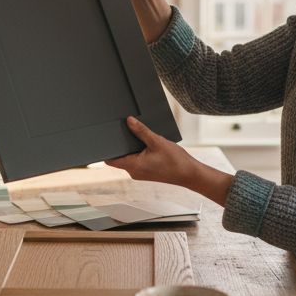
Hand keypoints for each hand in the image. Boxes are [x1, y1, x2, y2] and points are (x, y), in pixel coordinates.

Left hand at [106, 117, 232, 204]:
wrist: (190, 174)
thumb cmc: (175, 161)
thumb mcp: (157, 141)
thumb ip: (141, 131)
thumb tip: (129, 121)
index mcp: (133, 166)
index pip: (111, 159)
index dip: (106, 149)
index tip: (105, 139)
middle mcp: (134, 172)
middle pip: (120, 157)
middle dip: (122, 144)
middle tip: (123, 130)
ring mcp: (140, 173)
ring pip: (129, 158)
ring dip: (132, 147)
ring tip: (139, 136)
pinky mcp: (147, 172)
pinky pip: (138, 160)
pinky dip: (140, 152)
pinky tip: (148, 144)